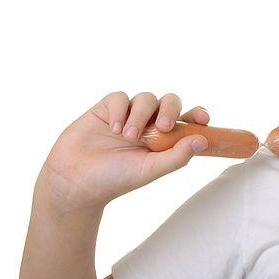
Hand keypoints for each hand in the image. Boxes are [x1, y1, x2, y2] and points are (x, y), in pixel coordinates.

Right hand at [39, 91, 209, 211]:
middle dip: (170, 109)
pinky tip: (114, 128)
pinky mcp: (107, 109)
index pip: (187, 121)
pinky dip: (121, 110)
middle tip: (163, 126)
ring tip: (127, 136)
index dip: (197, 115)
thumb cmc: (115, 179)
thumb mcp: (150, 170)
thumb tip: (203, 140)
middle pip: (170, 102)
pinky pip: (121, 97)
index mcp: (164, 140)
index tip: (203, 118)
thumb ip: (177, 156)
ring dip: (140, 115)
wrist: (75, 180)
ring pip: (146, 98)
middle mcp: (149, 125)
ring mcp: (128, 115)